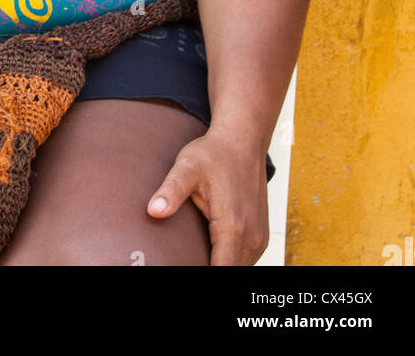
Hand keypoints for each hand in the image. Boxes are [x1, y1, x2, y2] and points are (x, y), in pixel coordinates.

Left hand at [146, 126, 269, 264]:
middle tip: (183, 258)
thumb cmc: (214, 153)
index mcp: (232, 226)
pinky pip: (246, 260)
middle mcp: (251, 236)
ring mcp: (260, 237)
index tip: (182, 264)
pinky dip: (230, 260)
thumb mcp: (187, 167)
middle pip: (228, 273)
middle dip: (206, 268)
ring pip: (239, 269)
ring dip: (220, 265)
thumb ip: (171, 191)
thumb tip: (153, 211)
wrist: (242, 140)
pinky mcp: (261, 235)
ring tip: (194, 257)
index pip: (220, 272)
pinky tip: (211, 252)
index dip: (199, 272)